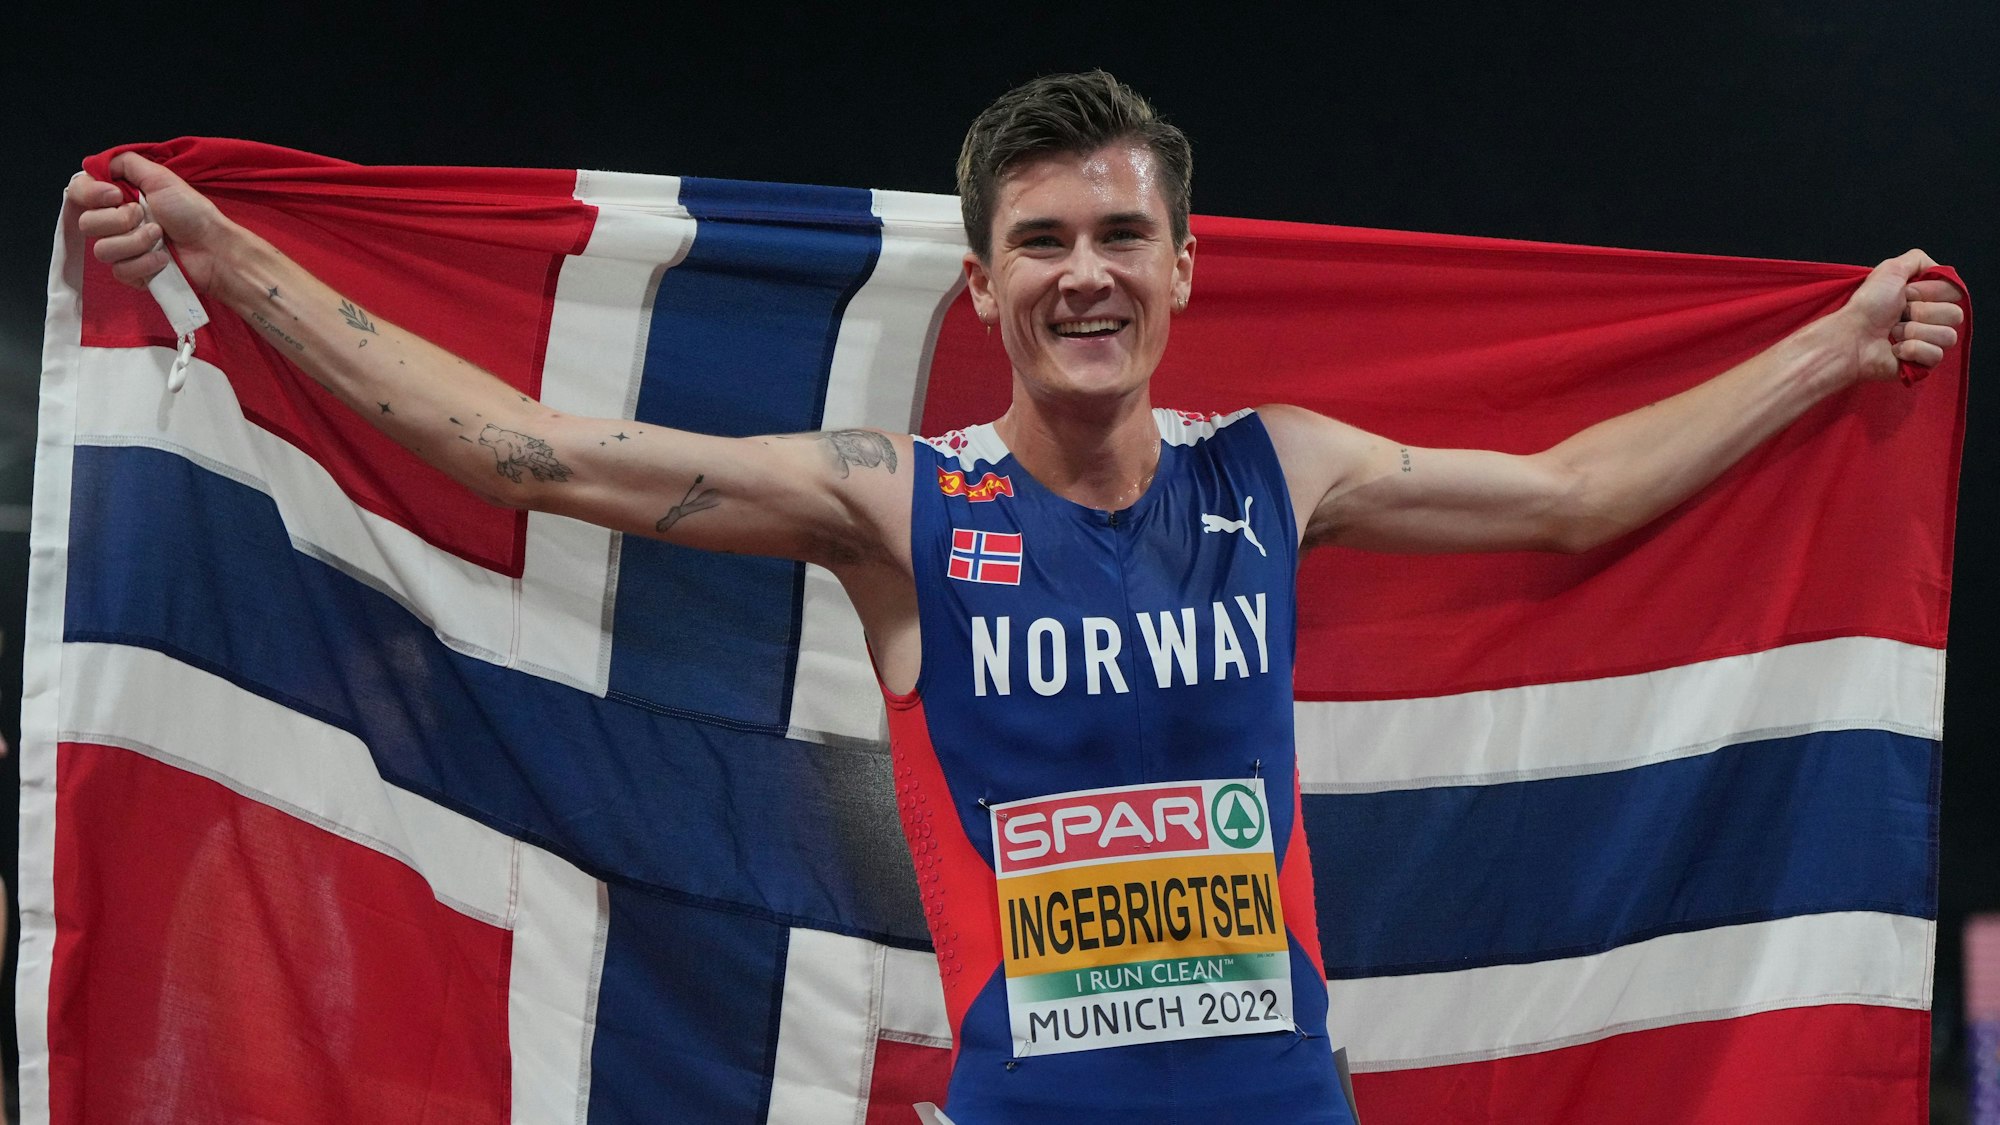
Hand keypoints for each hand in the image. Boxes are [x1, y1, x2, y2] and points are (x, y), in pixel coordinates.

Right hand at [67, 152, 229, 291]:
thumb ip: (126, 164)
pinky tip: (163, 260)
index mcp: (117, 199)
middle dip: (119, 221)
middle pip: (86, 224)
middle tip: (146, 217)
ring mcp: (122, 251)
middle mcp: (114, 224)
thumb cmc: (192, 212)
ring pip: (102, 250)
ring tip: (160, 237)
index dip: (90, 194)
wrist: (213, 247)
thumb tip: (98, 163)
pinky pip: (120, 271)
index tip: (115, 196)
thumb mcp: (160, 177)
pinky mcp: (131, 274)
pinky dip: (144, 263)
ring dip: (135, 242)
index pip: (78, 193)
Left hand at [1839, 249, 1964, 382]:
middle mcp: (1931, 320)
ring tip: (1893, 332)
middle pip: (1954, 315)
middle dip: (1921, 313)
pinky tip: (1894, 349)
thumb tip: (1938, 269)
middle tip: (1897, 315)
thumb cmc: (1868, 305)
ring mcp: (1928, 342)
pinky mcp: (1922, 364)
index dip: (1929, 292)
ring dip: (1914, 332)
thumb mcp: (1891, 270)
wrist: (1851, 337)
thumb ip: (1918, 260)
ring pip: (1947, 336)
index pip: (1954, 292)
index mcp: (1927, 297)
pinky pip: (1936, 355)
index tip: (1905, 293)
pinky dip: (1912, 350)